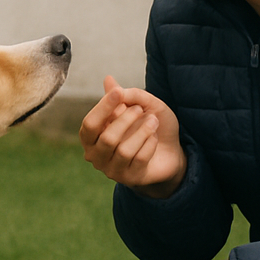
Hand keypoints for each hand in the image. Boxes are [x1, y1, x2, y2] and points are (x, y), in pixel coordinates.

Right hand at [79, 76, 186, 196]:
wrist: (170, 150)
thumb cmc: (148, 124)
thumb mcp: (141, 105)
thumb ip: (125, 95)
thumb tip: (109, 80)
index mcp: (91, 137)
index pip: (90, 124)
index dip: (103, 108)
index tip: (118, 93)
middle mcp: (96, 156)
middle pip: (107, 138)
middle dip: (127, 120)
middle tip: (141, 109)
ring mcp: (112, 170)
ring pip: (123, 150)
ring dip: (142, 131)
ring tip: (153, 121)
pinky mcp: (131, 179)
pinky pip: (139, 159)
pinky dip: (149, 144)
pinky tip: (155, 137)